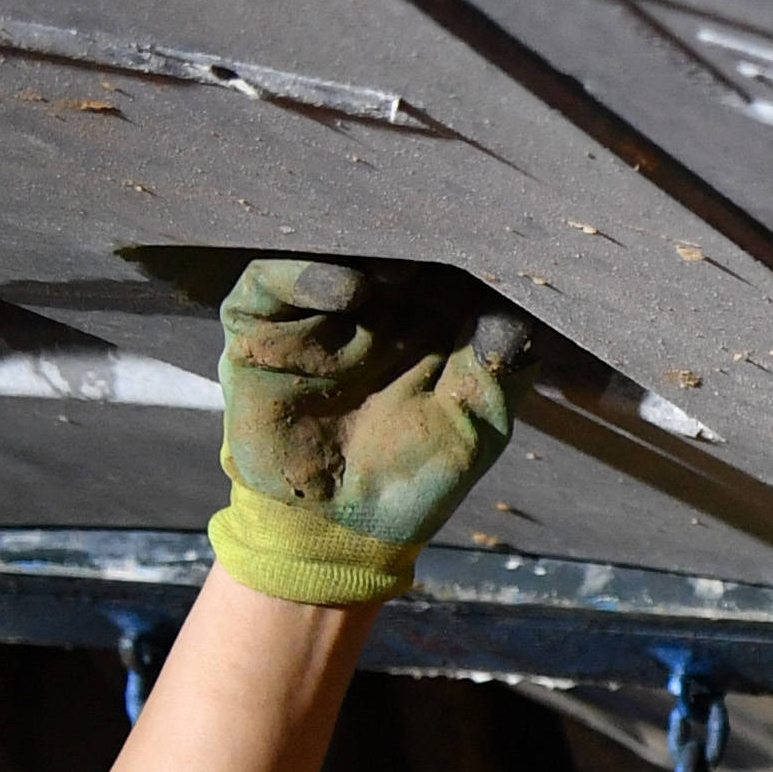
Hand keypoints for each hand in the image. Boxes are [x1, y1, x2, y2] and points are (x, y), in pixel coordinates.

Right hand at [205, 256, 523, 606]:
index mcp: (423, 324)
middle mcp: (368, 310)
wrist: (339, 529)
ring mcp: (313, 316)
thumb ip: (497, 370)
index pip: (441, 270)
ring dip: (363, 253)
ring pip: (328, 255)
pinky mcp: (260, 329)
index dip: (462, 260)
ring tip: (396, 267)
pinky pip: (268, 283)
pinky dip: (302, 275)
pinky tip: (345, 288)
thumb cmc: (415, 476)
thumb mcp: (476, 423)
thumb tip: (513, 320)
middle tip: (443, 242)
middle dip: (415, 246)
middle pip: (387, 251)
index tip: (490, 257)